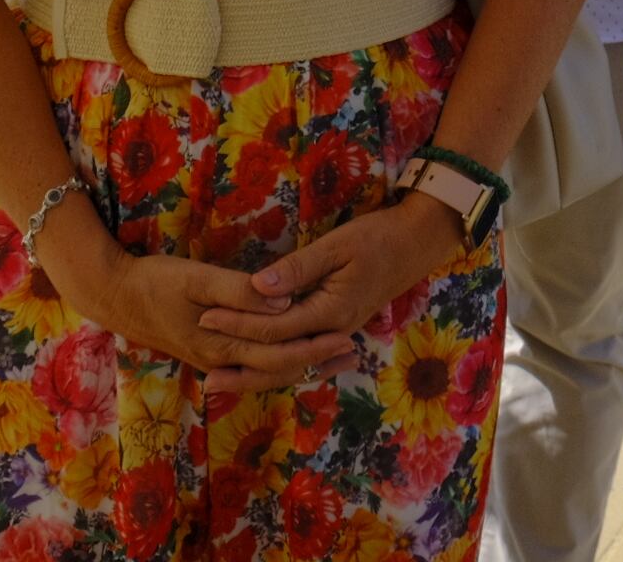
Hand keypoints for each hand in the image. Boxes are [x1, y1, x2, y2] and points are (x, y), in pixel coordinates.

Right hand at [46, 208, 356, 393]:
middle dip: (316, 359)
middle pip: (279, 368)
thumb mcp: (197, 278)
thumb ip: (239, 292)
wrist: (114, 296)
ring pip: (266, 372)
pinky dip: (278, 363)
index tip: (348, 335)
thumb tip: (283, 304)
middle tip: (352, 347)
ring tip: (333, 355)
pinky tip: (291, 353)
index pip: (280, 354)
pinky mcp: (207, 353)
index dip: (315, 347)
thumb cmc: (155, 281)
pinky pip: (252, 366)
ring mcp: (213, 360)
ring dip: (301, 364)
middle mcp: (221, 361)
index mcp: (223, 344)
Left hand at [195, 197, 467, 390]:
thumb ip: (297, 268)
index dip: (238, 323)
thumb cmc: (377, 238)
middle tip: (205, 378)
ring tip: (226, 384)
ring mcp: (338, 334)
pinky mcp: (338, 330)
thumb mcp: (336, 246)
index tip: (205, 317)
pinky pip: (305, 359)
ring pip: (293, 366)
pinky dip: (282, 369)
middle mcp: (334, 332)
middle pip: (281, 360)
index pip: (274, 327)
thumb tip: (257, 286)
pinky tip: (263, 375)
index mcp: (331, 312)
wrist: (417, 244)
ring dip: (259, 376)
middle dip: (242, 368)